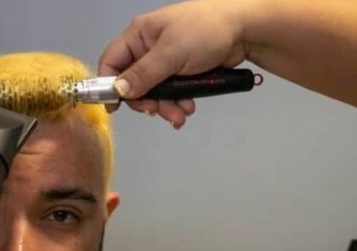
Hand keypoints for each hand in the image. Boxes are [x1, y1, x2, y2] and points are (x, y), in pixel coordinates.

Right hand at [99, 0, 252, 127]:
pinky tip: (188, 108)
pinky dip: (178, 102)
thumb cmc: (204, 33)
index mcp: (139, 36)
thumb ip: (143, 74)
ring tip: (181, 115)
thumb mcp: (171, 54)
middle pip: (132, 83)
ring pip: (153, 91)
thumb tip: (118, 92)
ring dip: (165, 106)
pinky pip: (171, 92)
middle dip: (146, 101)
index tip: (116, 107)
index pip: (111, 62)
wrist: (247, 29)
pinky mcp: (182, 72)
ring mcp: (166, 61)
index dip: (109, 85)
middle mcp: (148, 49)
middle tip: (158, 112)